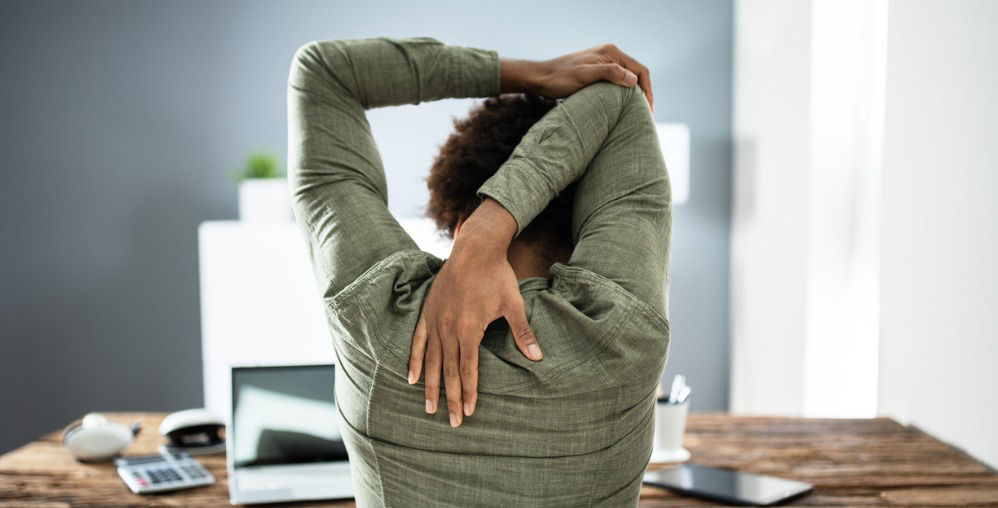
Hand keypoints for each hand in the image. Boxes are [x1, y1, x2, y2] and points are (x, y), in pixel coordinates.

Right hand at [407, 199, 542, 427]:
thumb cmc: (497, 276)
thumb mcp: (513, 304)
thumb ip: (522, 332)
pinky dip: (414, 360)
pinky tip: (410, 378)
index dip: (468, 392)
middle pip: (448, 370)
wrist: (475, 249)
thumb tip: (537, 357)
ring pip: (431, 360)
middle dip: (449, 398)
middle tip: (451, 422)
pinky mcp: (428, 312)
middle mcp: (448, 328)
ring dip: (430, 386)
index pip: (467, 369)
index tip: (469, 412)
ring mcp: (435, 320)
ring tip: (428, 408)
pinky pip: (418, 341)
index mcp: (469, 329)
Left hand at [501, 43, 653, 111]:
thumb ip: (610, 74)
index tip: (648, 110)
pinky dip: (622, 94)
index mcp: (611, 52)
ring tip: (637, 114)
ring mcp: (603, 63)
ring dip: (633, 95)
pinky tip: (622, 107)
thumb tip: (634, 81)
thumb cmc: (561, 78)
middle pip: (636, 75)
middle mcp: (610, 55)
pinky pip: (616, 82)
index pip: (640, 70)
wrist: (541, 78)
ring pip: (626, 79)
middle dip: (643, 93)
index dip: (647, 90)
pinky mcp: (596, 72)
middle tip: (646, 115)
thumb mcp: (586, 76)